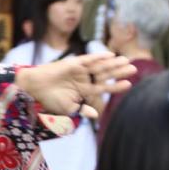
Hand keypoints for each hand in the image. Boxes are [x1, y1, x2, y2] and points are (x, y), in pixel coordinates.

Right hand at [18, 54, 133, 118]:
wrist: (35, 88)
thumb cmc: (49, 100)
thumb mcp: (68, 108)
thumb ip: (82, 110)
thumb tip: (96, 115)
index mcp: (84, 90)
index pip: (104, 88)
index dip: (115, 86)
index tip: (128, 84)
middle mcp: (84, 79)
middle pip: (105, 75)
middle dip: (119, 72)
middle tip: (133, 69)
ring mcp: (80, 71)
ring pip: (100, 66)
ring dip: (113, 63)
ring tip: (126, 60)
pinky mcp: (73, 63)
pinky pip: (89, 59)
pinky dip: (99, 57)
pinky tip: (110, 55)